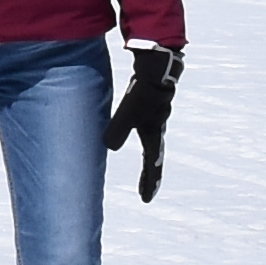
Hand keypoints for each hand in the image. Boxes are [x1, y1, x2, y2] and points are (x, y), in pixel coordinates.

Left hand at [107, 44, 179, 201]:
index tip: (146, 198)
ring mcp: (154, 117)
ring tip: (146, 170)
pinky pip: (146, 129)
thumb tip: (108, 147)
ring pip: (152, 143)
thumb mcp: (130, 110)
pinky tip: (137, 131)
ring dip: (149, 159)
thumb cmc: (145, 89)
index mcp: (153, 132)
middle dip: (151, 175)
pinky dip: (143, 138)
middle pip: (154, 157)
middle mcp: (156, 127)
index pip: (152, 163)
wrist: (157, 66)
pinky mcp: (148, 106)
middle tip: (147, 191)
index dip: (149, 181)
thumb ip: (118, 128)